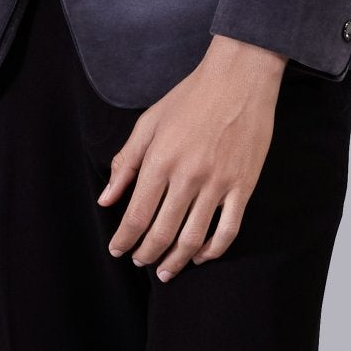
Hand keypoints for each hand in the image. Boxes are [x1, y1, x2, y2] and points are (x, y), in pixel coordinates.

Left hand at [98, 34, 287, 278]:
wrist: (240, 79)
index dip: (124, 239)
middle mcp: (188, 177)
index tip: (118, 250)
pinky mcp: (244, 186)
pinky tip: (200, 255)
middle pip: (162, 232)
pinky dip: (212, 250)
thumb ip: (126, 163)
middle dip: (146, 254)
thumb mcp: (149, 123)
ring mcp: (219, 183)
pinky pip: (228, 229)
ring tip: (166, 271)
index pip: (136, 215)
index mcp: (160, 161)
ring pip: (193, 238)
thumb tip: (107, 198)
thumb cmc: (191, 97)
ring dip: (176, 261)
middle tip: (139, 262)